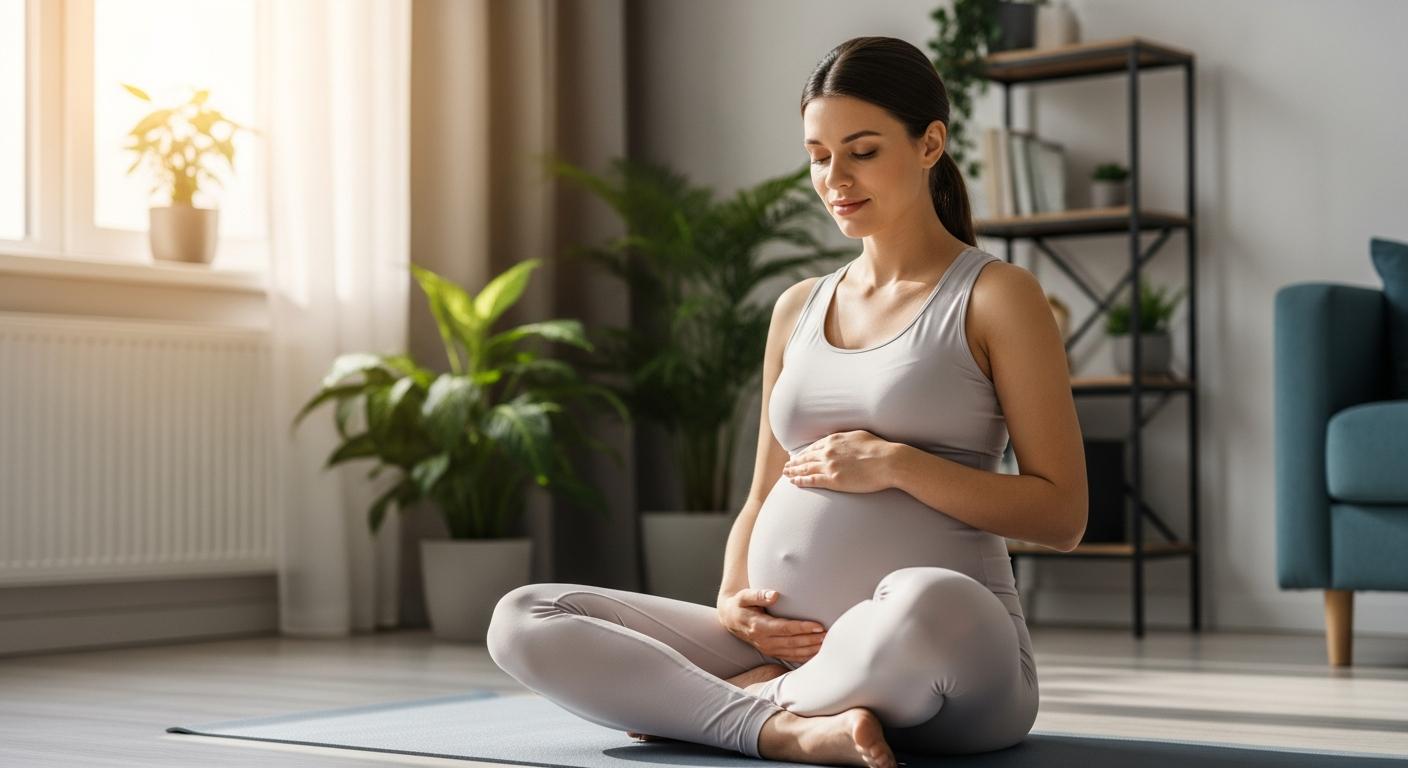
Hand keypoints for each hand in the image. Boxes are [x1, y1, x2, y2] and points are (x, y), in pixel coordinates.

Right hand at [717, 587, 826, 663]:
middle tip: (829, 635)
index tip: (818, 625)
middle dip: (812, 640)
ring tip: (827, 643)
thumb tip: (775, 595)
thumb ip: (758, 595)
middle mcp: (764, 641)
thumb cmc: (740, 604)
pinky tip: (817, 653)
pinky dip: (805, 656)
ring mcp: (768, 649)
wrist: (730, 619)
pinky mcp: (772, 652)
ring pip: (793, 652)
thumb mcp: (744, 596)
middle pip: (792, 642)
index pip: (785, 628)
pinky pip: (791, 657)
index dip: (802, 628)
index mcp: (758, 627)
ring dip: (811, 649)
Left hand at [781, 429, 897, 493]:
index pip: (814, 447)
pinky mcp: (833, 480)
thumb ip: (846, 438)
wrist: (887, 461)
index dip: (805, 452)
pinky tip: (794, 482)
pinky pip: (812, 480)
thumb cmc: (879, 448)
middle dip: (795, 462)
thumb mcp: (859, 435)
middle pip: (806, 457)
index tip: (799, 456)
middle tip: (787, 466)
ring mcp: (829, 466)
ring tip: (786, 474)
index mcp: (834, 440)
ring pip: (806, 468)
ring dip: (794, 471)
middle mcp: (828, 452)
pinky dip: (801, 481)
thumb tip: (842, 439)